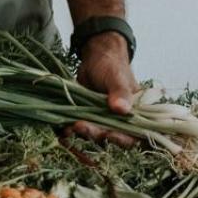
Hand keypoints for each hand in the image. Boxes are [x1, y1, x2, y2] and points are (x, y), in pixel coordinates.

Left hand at [65, 31, 138, 148]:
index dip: (122, 140)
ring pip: (93, 135)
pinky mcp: (87, 117)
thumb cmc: (112, 65)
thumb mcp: (117, 77)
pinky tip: (63, 128)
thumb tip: (121, 109)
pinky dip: (71, 130)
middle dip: (95, 134)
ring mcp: (102, 120)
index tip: (109, 135)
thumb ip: (120, 93)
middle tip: (81, 125)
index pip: (132, 135)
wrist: (95, 57)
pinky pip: (80, 129)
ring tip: (69, 126)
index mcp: (134, 114)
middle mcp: (119, 121)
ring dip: (82, 133)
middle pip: (109, 136)